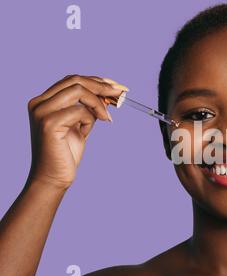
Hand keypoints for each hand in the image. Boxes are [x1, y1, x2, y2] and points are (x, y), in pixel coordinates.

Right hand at [26, 75, 127, 189]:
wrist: (53, 178)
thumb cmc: (66, 153)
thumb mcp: (80, 125)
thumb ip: (88, 108)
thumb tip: (108, 94)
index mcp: (44, 101)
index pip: (72, 80)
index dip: (97, 81)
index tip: (117, 87)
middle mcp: (39, 103)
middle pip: (75, 80)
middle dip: (102, 86)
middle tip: (121, 94)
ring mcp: (42, 112)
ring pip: (78, 90)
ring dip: (98, 102)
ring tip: (107, 118)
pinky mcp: (49, 124)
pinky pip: (80, 111)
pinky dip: (90, 119)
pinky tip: (86, 132)